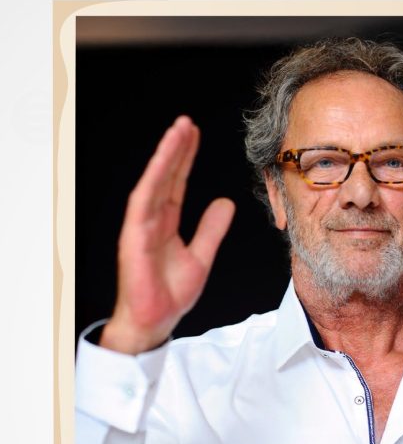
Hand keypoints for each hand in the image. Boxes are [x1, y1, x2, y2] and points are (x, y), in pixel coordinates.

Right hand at [100, 116, 235, 354]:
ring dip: (165, 156)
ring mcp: (140, 226)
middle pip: (165, 177)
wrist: (155, 320)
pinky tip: (162, 162)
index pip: (176, 183)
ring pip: (153, 183)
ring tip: (178, 131)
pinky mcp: (133, 237)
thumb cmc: (170, 293)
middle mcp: (151, 220)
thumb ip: (211, 229)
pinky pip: (143, 203)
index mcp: (165, 223)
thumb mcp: (201, 256)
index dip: (185, 159)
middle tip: (187, 123)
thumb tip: (226, 202)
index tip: (194, 135)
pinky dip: (153, 180)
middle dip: (176, 149)